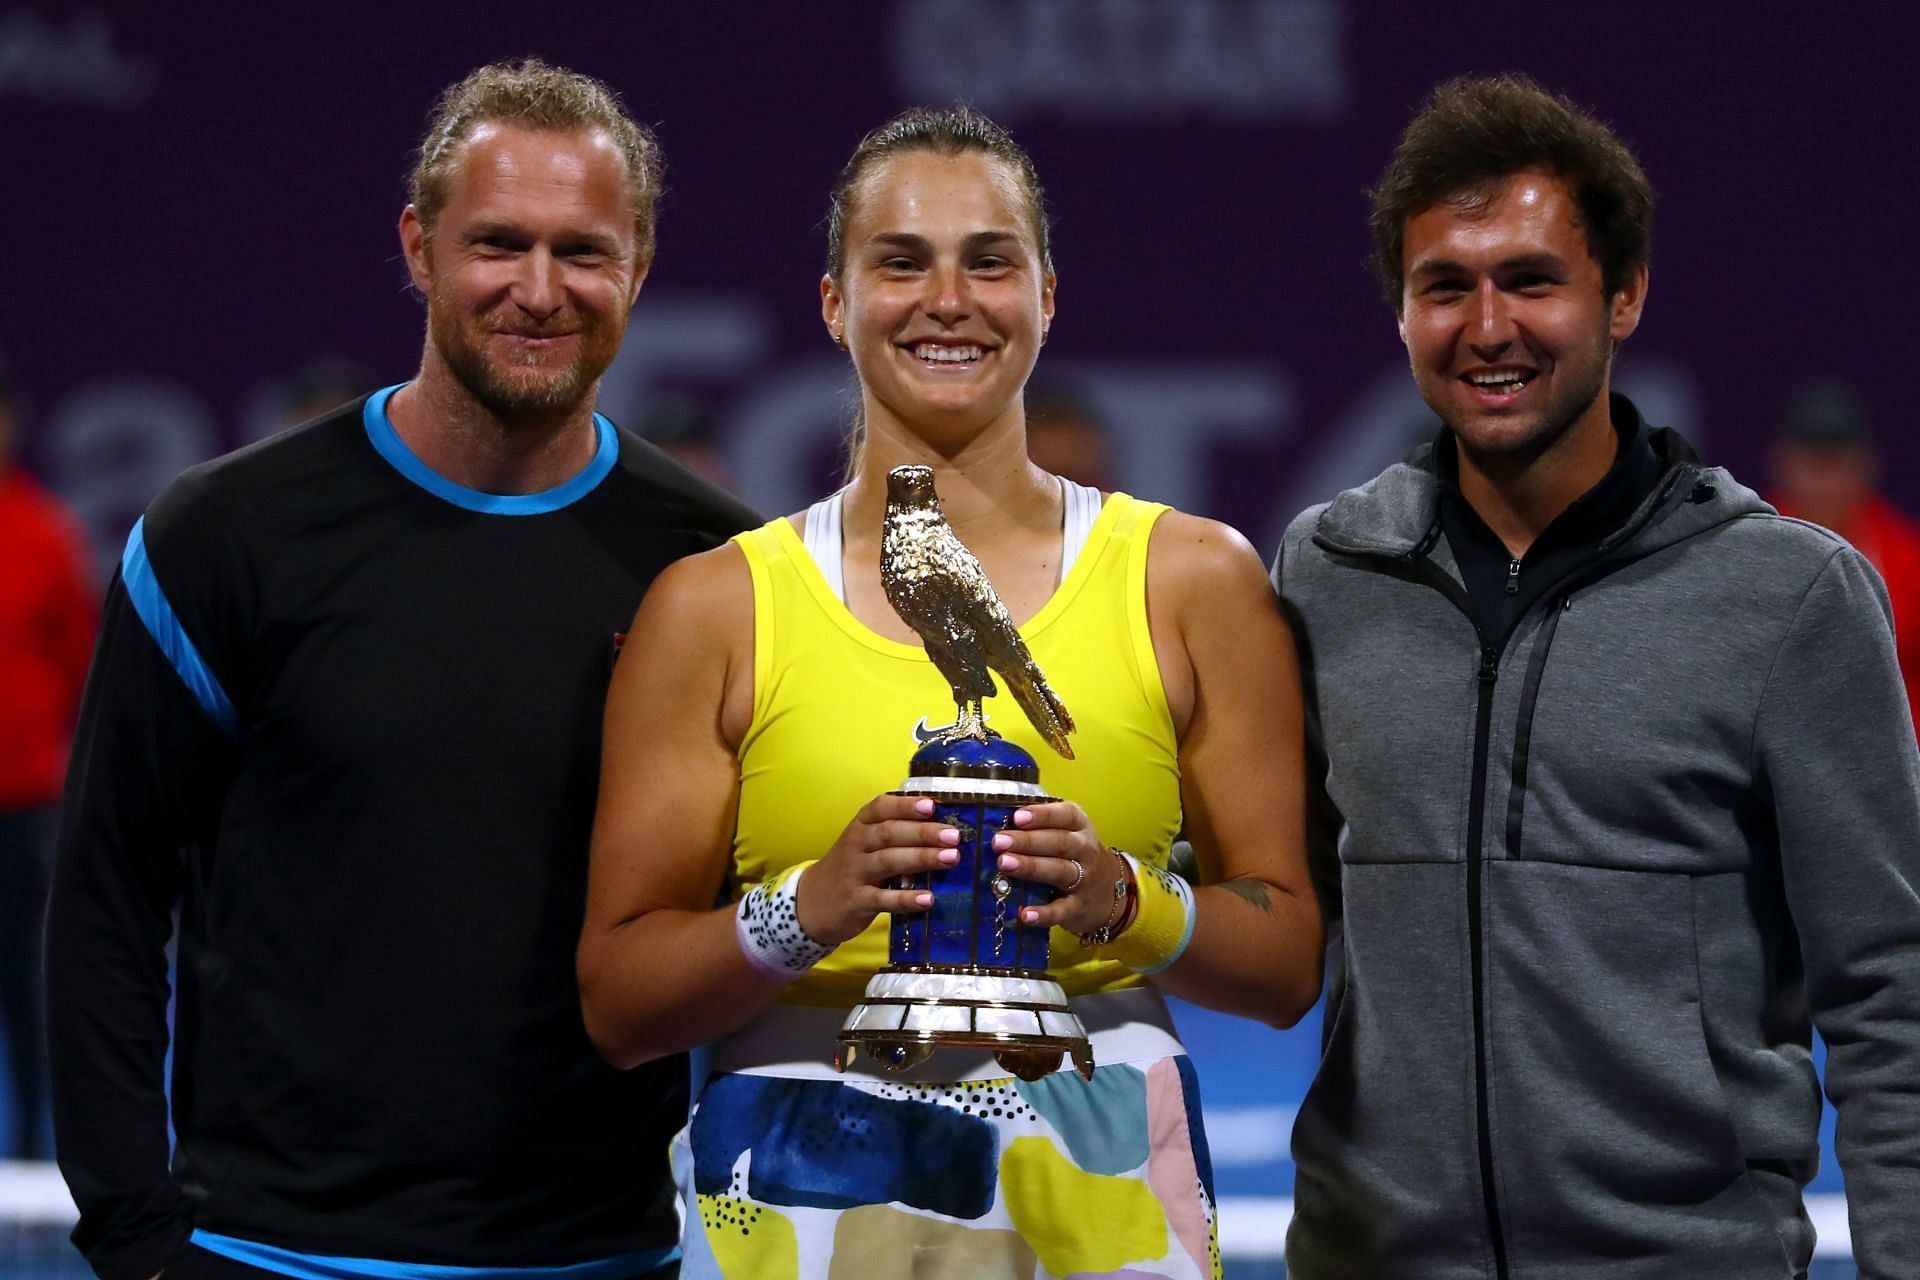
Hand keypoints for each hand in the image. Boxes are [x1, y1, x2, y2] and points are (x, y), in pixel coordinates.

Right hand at [795, 794, 959, 944]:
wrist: (812, 903)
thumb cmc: (852, 868)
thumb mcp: (865, 844)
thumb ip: (895, 834)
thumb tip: (943, 828)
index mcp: (860, 826)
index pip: (881, 808)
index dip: (906, 805)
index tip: (932, 805)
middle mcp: (856, 845)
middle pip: (889, 833)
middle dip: (923, 832)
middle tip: (953, 835)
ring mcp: (854, 873)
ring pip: (888, 861)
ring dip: (921, 858)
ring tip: (951, 858)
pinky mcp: (856, 901)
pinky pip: (882, 899)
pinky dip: (906, 899)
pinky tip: (928, 899)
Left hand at [991, 802, 1123, 933]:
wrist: (1107, 891)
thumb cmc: (1074, 855)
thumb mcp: (1067, 833)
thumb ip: (1040, 826)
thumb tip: (997, 820)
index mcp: (1080, 826)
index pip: (1066, 815)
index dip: (1042, 815)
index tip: (1017, 817)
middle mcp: (1085, 850)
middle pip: (1058, 843)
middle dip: (1027, 841)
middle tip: (998, 842)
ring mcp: (1084, 880)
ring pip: (1058, 871)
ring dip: (1030, 867)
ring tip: (1004, 864)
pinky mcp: (1078, 907)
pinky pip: (1061, 910)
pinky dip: (1043, 914)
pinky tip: (1024, 914)